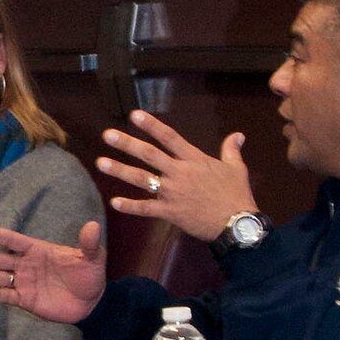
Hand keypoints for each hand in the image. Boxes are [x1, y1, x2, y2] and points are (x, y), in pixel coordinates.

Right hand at [0, 221, 106, 324]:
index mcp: (38, 250)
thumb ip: (89, 244)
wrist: (92, 301)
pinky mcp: (26, 300)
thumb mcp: (93, 258)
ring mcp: (24, 282)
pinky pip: (7, 296)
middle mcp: (26, 265)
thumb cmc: (90, 275)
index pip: (14, 241)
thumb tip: (94, 226)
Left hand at [95, 109, 257, 242]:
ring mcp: (173, 193)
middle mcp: (180, 173)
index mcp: (194, 160)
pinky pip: (146, 208)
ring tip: (101, 162)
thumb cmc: (236, 195)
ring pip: (142, 179)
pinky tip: (114, 202)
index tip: (134, 115)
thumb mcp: (236, 169)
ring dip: (120, 170)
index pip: (170, 137)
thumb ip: (231, 150)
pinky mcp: (170, 212)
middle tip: (107, 135)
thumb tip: (237, 135)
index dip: (151, 125)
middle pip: (149, 155)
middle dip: (127, 144)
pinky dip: (130, 206)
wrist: (237, 223)